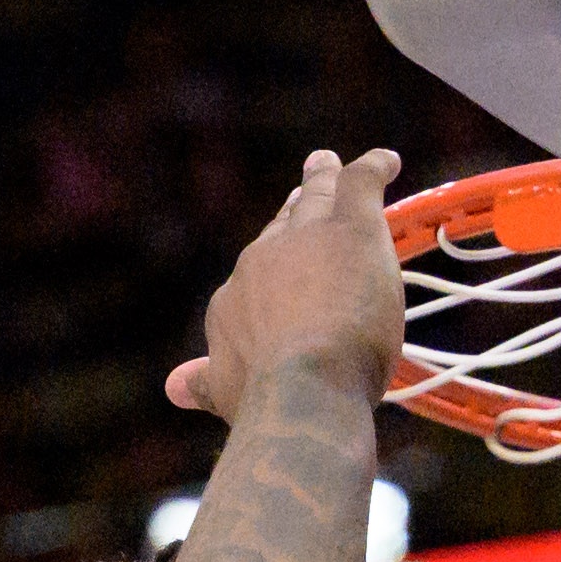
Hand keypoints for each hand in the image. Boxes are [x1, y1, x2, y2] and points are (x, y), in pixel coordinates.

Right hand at [166, 147, 405, 419]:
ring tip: (330, 165)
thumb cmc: (266, 400)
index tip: (277, 264)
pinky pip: (360, 184)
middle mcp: (263, 260)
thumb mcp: (227, 392)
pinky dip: (373, 169)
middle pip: (283, 227)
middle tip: (302, 191)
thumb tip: (173, 388)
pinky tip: (387, 161)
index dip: (271, 267)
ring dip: (325, 180)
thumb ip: (206, 383)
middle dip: (293, 210)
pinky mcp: (350, 229)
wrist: (300, 387)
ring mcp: (306, 239)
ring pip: (317, 198)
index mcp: (237, 299)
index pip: (258, 274)